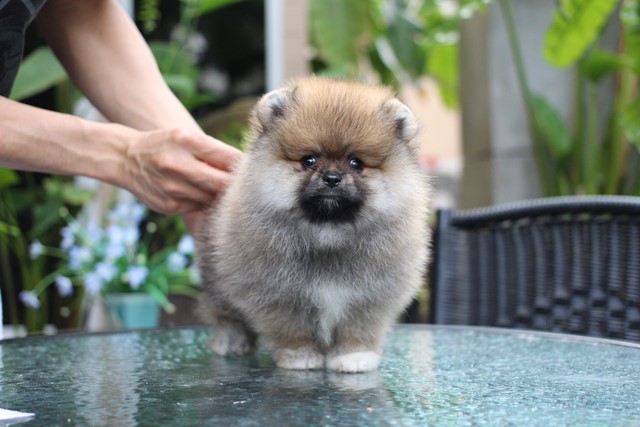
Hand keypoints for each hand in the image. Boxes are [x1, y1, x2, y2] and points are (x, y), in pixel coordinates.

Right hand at [122, 128, 241, 230]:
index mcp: (185, 140)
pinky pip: (198, 207)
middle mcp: (177, 163)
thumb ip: (214, 152)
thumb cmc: (165, 145)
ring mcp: (172, 187)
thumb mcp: (186, 138)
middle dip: (236, 186)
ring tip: (223, 192)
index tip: (255, 170)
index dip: (245, 166)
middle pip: (223, 182)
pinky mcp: (169, 205)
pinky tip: (200, 196)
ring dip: (220, 196)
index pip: (228, 157)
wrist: (124, 159)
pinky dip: (204, 203)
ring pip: (212, 198)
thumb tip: (247, 168)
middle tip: (247, 187)